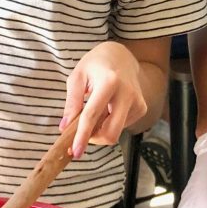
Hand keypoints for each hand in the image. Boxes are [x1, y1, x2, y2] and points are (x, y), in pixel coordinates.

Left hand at [63, 41, 146, 157]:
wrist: (121, 55)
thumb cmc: (96, 64)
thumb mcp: (78, 76)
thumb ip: (71, 102)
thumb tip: (65, 127)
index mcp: (109, 82)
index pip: (92, 115)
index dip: (82, 136)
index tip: (76, 151)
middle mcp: (127, 92)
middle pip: (110, 132)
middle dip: (94, 139)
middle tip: (83, 133)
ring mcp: (137, 101)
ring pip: (116, 131)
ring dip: (102, 128)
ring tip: (97, 110)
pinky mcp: (141, 107)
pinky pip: (122, 126)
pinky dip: (111, 122)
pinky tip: (109, 108)